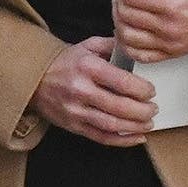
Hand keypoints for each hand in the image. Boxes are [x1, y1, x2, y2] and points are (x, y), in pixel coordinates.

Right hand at [32, 36, 156, 146]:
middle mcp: (80, 90)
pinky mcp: (73, 126)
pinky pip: (101, 137)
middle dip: (143, 110)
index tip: (151, 91)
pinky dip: (122, 141)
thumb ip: (114, 45)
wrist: (34, 79)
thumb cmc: (65, 63)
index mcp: (87, 67)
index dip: (142, 90)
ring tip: (148, 123)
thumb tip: (136, 49)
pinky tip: (136, 138)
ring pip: (112, 125)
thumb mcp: (88, 46)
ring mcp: (75, 110)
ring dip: (136, 127)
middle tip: (153, 108)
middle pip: (120, 106)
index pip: (122, 82)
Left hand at [113, 0, 187, 63]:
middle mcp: (168, 29)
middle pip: (126, 15)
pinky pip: (138, 54)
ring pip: (126, 36)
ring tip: (125, 6)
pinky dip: (126, 43)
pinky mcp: (170, 53)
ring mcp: (168, 44)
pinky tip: (129, 29)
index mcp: (175, 7)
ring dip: (119, 19)